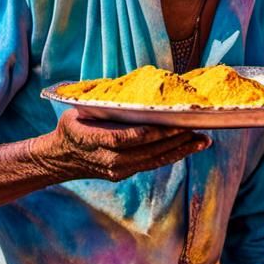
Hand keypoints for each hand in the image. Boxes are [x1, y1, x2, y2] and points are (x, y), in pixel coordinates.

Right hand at [36, 109, 210, 181]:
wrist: (61, 157)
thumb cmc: (73, 126)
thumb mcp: (82, 109)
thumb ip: (106, 104)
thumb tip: (133, 90)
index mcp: (97, 140)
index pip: (130, 137)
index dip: (154, 133)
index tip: (175, 124)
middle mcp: (111, 160)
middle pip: (149, 150)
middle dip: (176, 140)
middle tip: (199, 128)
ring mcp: (119, 170)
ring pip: (155, 160)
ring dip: (180, 150)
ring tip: (202, 140)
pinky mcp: (125, 174)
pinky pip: (152, 164)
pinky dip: (171, 155)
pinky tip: (187, 147)